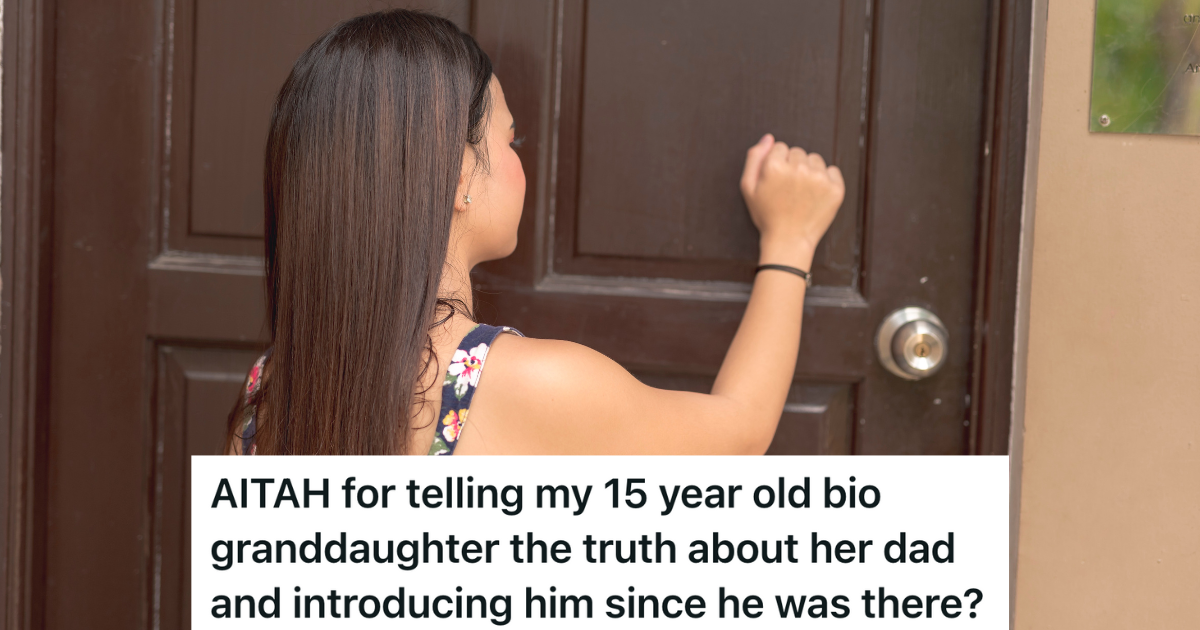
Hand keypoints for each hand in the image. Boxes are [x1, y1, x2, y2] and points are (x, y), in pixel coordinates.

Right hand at [740, 133, 844, 266]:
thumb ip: (754, 158)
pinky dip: (826, 180)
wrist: (788, 241)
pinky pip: (832, 170)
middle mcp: (798, 168)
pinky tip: (815, 195)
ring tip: (802, 193)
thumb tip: (769, 138)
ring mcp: (819, 178)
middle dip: (793, 165)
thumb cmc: (766, 215)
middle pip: (798, 152)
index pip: (780, 147)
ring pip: (815, 159)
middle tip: (789, 189)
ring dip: (809, 171)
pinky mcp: (835, 188)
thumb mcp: (748, 187)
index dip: (777, 164)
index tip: (777, 181)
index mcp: (775, 166)